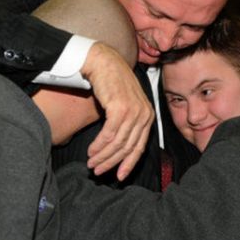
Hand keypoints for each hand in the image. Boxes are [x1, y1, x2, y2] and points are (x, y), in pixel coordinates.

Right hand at [81, 42, 153, 180]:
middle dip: (111, 162)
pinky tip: (91, 150)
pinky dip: (99, 145)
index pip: (140, 146)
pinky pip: (109, 134)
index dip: (128, 164)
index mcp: (148, 115)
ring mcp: (134, 111)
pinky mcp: (120, 107)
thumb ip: (126, 124)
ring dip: (102, 155)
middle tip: (98, 170)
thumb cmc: (112, 84)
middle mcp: (144, 114)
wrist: (103, 62)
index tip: (118, 176)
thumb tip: (119, 149)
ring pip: (118, 143)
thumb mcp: (125, 105)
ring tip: (91, 162)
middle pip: (127, 147)